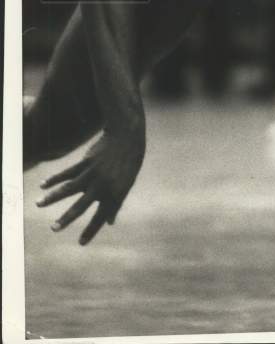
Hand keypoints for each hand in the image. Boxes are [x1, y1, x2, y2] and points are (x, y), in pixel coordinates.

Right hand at [37, 127, 144, 244]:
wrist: (126, 137)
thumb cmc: (129, 162)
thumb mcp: (127, 184)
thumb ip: (116, 203)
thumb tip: (110, 222)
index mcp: (113, 193)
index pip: (101, 216)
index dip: (91, 230)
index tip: (81, 243)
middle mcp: (101, 186)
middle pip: (81, 205)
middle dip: (66, 218)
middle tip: (53, 229)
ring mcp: (92, 174)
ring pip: (69, 188)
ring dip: (53, 197)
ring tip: (38, 204)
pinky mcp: (85, 163)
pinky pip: (67, 172)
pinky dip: (54, 179)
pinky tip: (43, 185)